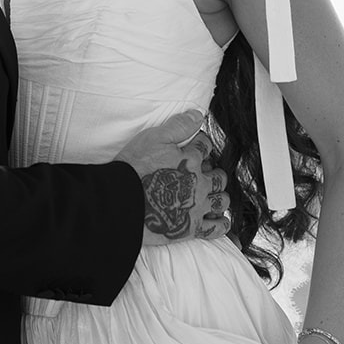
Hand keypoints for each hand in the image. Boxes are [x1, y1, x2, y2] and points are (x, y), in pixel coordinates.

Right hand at [115, 111, 230, 246]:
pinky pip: (215, 228)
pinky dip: (221, 223)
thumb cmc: (134, 169)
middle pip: (218, 175)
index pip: (205, 146)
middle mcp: (199, 183)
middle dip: (215, 172)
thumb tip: (198, 115)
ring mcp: (197, 206)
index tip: (197, 146)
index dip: (202, 144)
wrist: (122, 202)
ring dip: (221, 195)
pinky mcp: (191, 227)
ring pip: (222, 200)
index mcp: (191, 160)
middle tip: (206, 173)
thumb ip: (178, 126)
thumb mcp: (154, 138)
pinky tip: (220, 220)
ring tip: (214, 194)